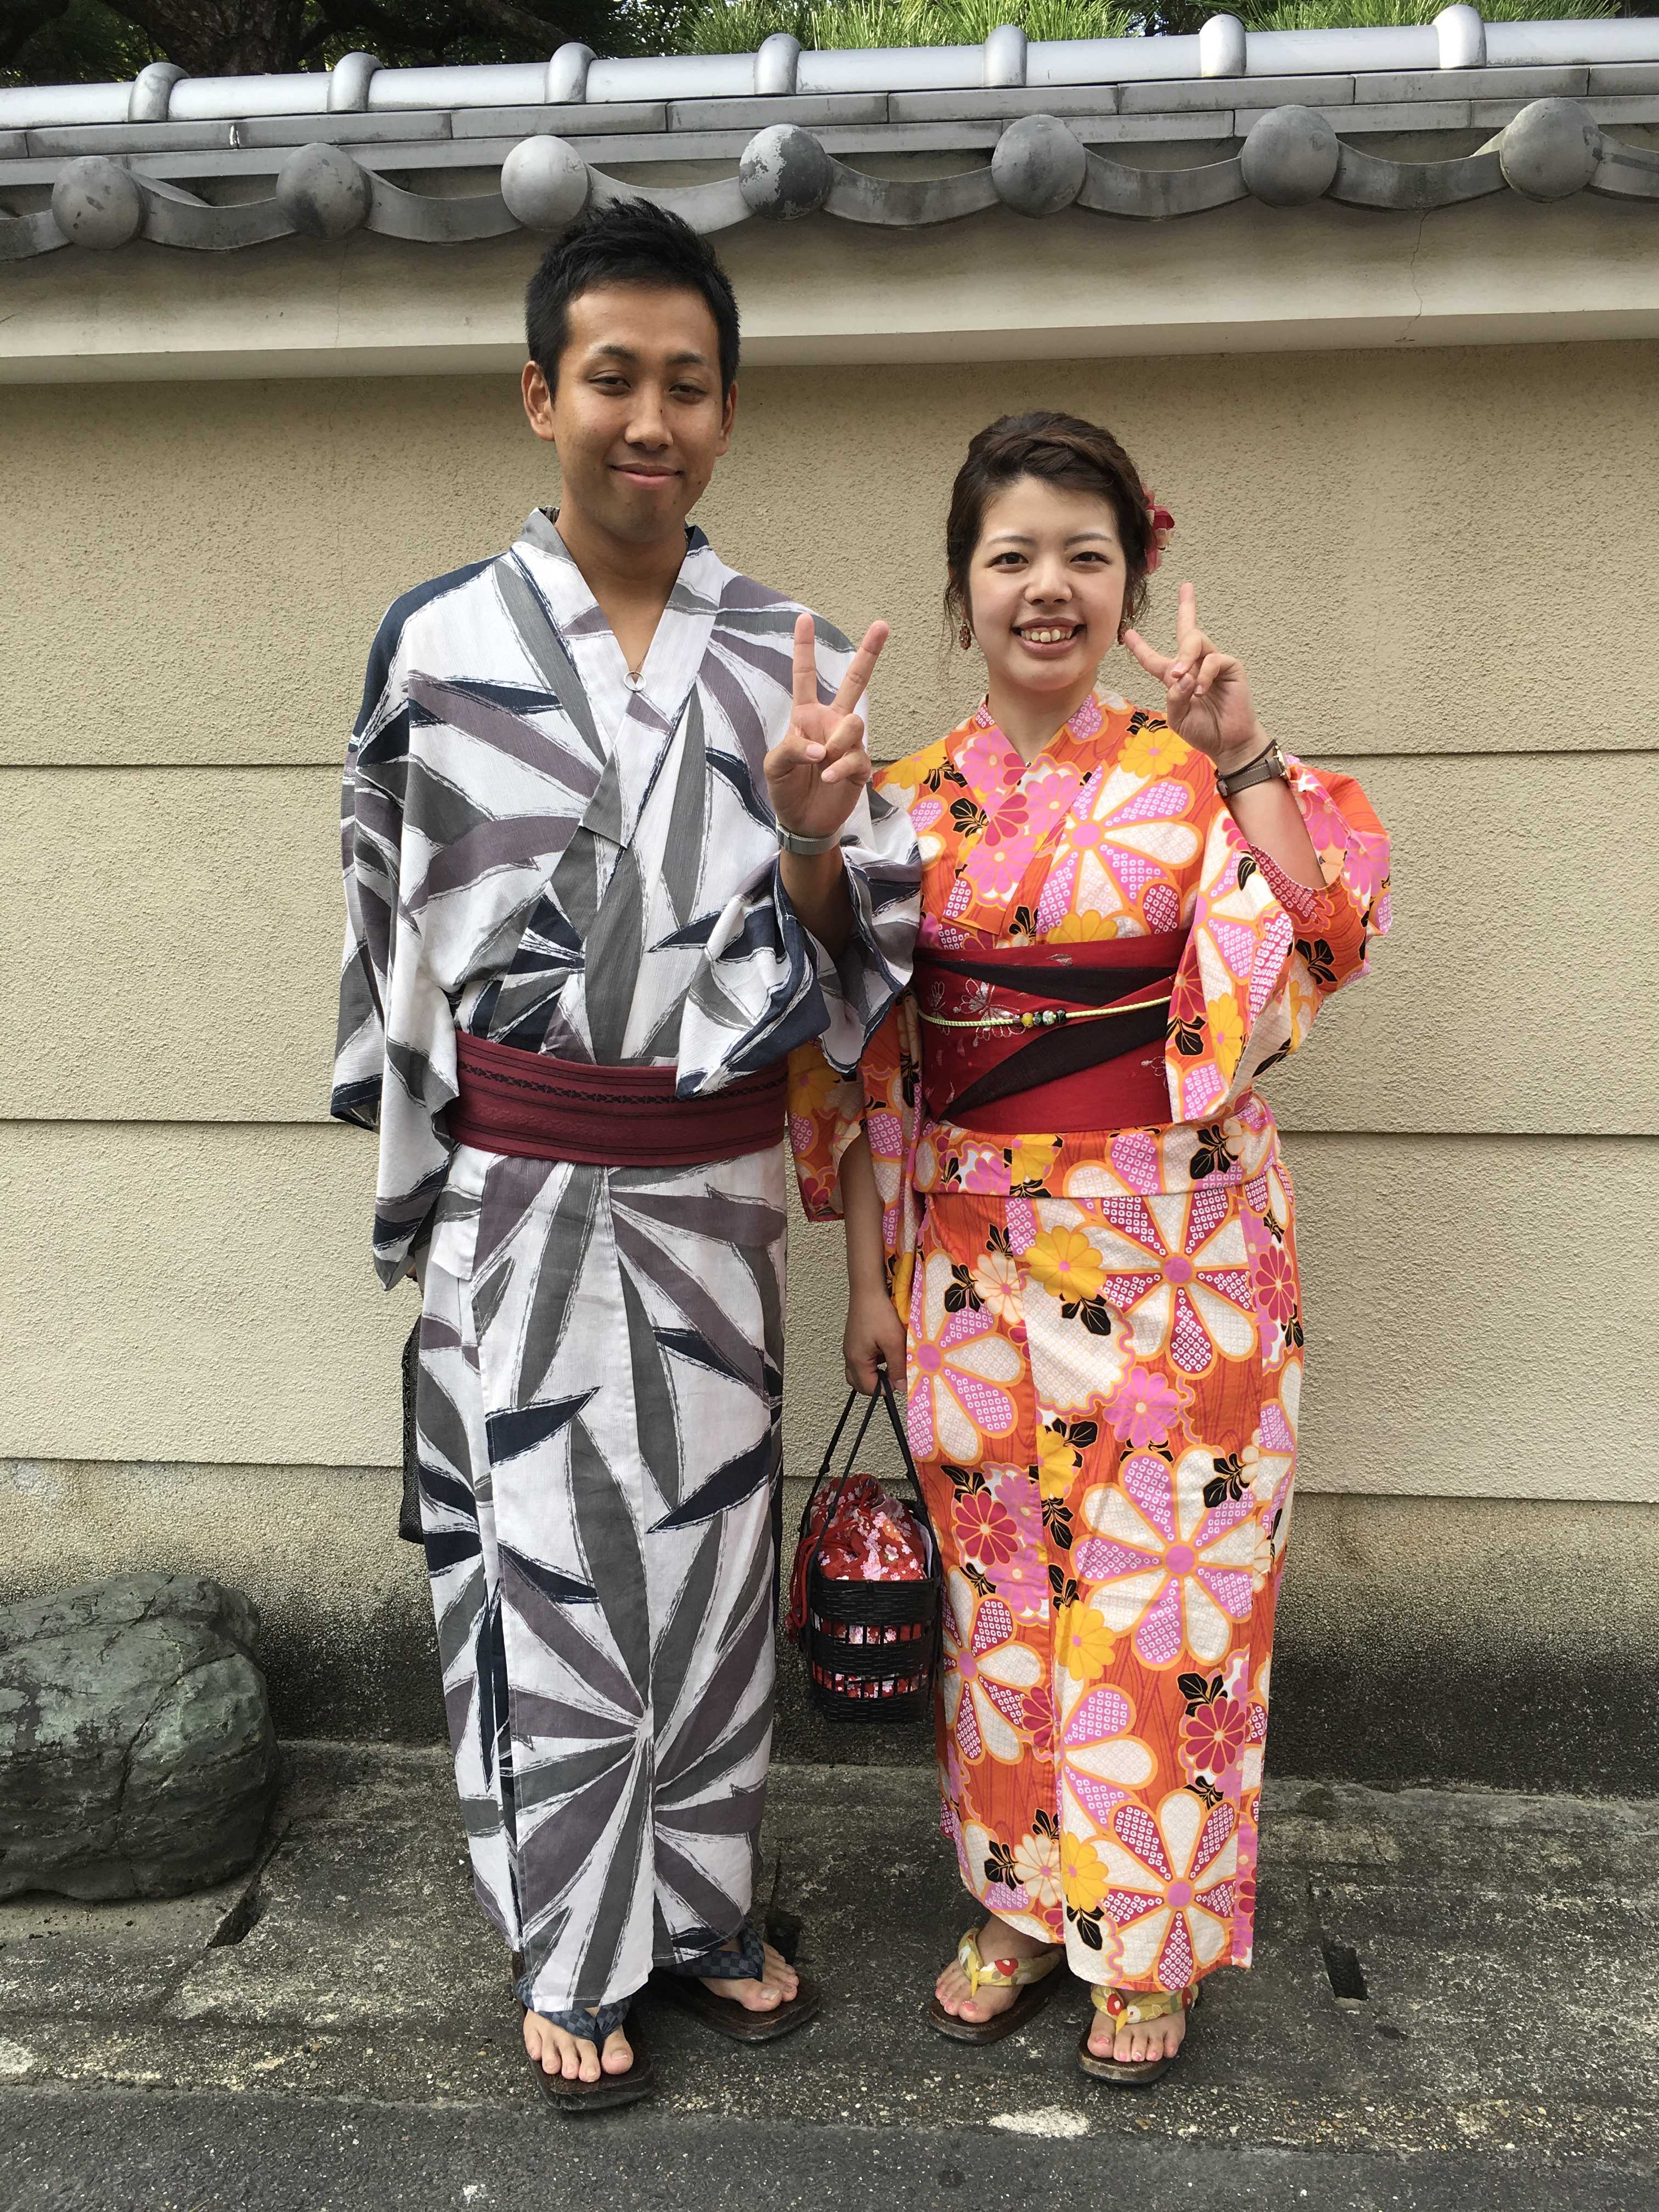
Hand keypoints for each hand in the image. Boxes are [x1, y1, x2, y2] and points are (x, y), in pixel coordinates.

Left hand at [764, 613, 888, 843]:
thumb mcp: (774, 766)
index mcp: (806, 716)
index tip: (805, 618)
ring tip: (822, 765)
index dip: (804, 648)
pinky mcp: (860, 765)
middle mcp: (831, 723)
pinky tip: (827, 778)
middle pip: (855, 682)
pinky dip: (840, 768)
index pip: (804, 677)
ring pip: (855, 723)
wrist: (804, 822)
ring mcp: (848, 743)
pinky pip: (856, 756)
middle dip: (869, 653)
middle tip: (882, 625)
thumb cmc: (786, 789)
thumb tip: (820, 749)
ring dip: (837, 743)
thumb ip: (791, 748)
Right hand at [843, 1282, 907, 1396]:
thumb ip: (898, 1367)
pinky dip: (873, 1361)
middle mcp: (850, 1356)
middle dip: (877, 1384)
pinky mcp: (854, 1339)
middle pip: (859, 1383)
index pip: (869, 1388)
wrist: (868, 1289)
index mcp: (857, 1360)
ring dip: (875, 1373)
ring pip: (860, 1371)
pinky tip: (886, 1350)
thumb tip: (901, 1387)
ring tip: (892, 1363)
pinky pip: (862, 1359)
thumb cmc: (880, 1314)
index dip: (886, 1390)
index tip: (900, 1382)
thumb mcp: (894, 1342)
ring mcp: (850, 1347)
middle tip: (894, 1377)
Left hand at [1122, 582, 1263, 774]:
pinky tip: (1200, 691)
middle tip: (1185, 588)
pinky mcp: (1231, 668)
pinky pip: (1214, 659)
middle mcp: (1195, 666)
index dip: (1141, 648)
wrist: (1228, 745)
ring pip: (1197, 640)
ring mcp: (1214, 665)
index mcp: (1177, 679)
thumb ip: (1173, 697)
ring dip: (1184, 655)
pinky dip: (1203, 675)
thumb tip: (1181, 675)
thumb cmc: (1204, 732)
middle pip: (1187, 630)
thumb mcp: (1178, 718)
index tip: (1127, 633)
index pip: (1155, 660)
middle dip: (1187, 608)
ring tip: (1177, 675)